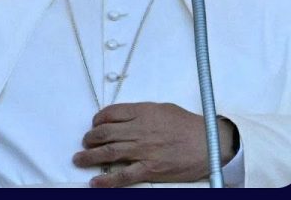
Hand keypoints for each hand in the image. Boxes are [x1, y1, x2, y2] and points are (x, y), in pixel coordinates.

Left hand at [73, 102, 237, 186]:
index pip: (110, 113)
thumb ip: (142, 112)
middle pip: (104, 133)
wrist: (210, 143)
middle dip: (90, 138)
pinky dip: (108, 179)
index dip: (98, 120)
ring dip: (90, 156)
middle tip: (85, 142)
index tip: (95, 125)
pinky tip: (95, 181)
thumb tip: (125, 116)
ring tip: (79, 159)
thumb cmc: (189, 126)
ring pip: (109, 152)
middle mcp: (139, 130)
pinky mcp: (150, 169)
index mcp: (142, 113)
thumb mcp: (163, 109)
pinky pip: (124, 175)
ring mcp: (144, 150)